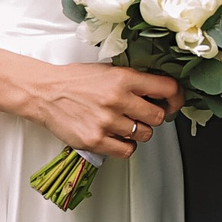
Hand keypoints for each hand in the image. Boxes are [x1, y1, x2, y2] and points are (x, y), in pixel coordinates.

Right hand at [34, 67, 180, 161]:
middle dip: (153, 117)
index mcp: (123, 78)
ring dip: (138, 132)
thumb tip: (160, 93)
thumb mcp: (107, 71)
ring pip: (144, 135)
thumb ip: (133, 81)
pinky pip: (127, 151)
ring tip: (124, 125)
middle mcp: (117, 99)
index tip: (174, 103)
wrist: (45, 92)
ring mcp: (106, 121)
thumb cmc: (75, 81)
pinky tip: (117, 137)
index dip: (176, 98)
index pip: (167, 88)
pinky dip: (126, 146)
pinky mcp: (96, 140)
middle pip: (157, 116)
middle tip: (142, 115)